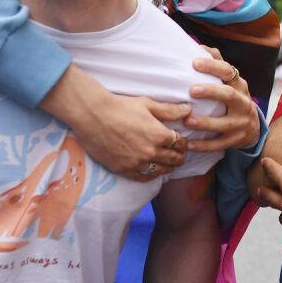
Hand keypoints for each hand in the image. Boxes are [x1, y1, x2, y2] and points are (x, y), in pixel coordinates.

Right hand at [44, 66, 191, 181]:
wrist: (93, 116)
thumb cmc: (120, 107)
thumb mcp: (147, 104)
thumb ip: (169, 110)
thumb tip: (188, 110)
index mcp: (159, 135)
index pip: (180, 144)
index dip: (183, 143)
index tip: (181, 141)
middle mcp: (151, 152)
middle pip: (174, 160)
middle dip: (179, 156)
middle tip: (179, 154)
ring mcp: (137, 163)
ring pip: (161, 171)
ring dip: (168, 167)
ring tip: (169, 164)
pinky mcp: (124, 170)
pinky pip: (144, 178)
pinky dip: (152, 175)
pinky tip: (153, 171)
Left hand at [183, 46, 260, 151]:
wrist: (253, 127)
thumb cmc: (233, 98)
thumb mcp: (230, 81)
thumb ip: (217, 63)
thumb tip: (199, 45)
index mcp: (239, 84)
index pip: (228, 71)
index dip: (212, 66)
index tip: (194, 62)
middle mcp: (242, 102)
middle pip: (229, 95)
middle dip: (211, 92)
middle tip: (192, 90)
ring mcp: (241, 122)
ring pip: (224, 123)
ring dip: (205, 122)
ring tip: (187, 120)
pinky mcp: (236, 140)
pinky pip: (220, 144)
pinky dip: (205, 145)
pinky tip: (190, 144)